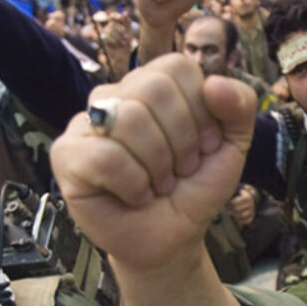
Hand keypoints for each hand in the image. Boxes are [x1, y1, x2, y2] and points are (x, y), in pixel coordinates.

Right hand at [49, 54, 256, 271]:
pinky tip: (135, 196)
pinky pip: (105, 157)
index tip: (204, 147)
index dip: (200, 112)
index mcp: (152, 84)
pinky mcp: (67, 155)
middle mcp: (115, 95)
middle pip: (153, 88)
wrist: (173, 237)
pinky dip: (133, 185)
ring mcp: (87, 123)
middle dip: (181, 140)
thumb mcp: (231, 145)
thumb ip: (240, 105)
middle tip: (180, 170)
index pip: (177, 67)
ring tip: (158, 185)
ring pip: (128, 119)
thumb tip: (214, 83)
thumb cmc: (193, 188)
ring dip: (158, 166)